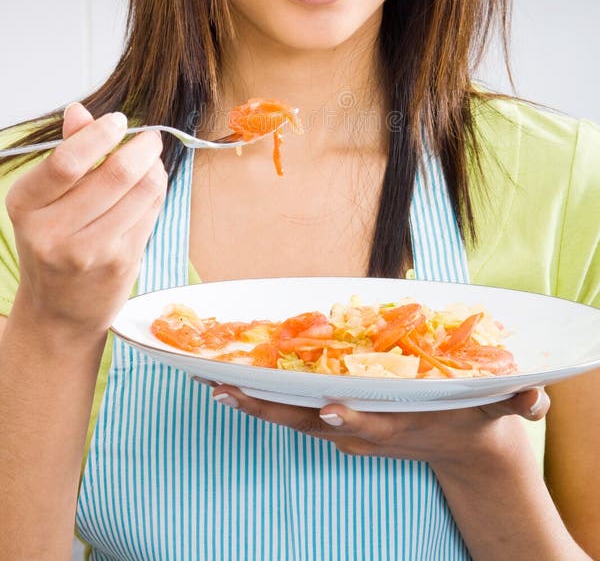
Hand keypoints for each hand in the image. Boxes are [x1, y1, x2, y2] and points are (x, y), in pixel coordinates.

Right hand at [6, 102, 167, 337]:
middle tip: (149, 139)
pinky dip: (157, 192)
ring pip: (142, 192)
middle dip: (142, 148)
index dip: (100, 134)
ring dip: (155, 169)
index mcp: (26, 206)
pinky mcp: (120, 264)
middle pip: (115, 174)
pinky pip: (151, 213)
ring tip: (151, 163)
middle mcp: (52, 232)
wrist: (58, 313)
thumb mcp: (46, 200)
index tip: (118, 121)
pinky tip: (150, 188)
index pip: (66, 162)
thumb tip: (79, 110)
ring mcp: (89, 252)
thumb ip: (67, 152)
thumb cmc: (54, 245)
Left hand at [210, 383, 549, 467]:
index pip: (372, 426)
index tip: (327, 409)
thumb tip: (538, 400)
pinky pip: (293, 410)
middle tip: (229, 389)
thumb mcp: (502, 410)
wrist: (461, 448)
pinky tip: (231, 383)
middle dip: (272, 410)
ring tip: (213, 384)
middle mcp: (366, 428)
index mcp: (401, 425)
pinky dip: (262, 399)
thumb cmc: (476, 417)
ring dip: (254, 403)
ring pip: (293, 419)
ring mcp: (347, 428)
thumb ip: (520, 404)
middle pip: (313, 423)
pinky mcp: (337, 420)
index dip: (351, 420)